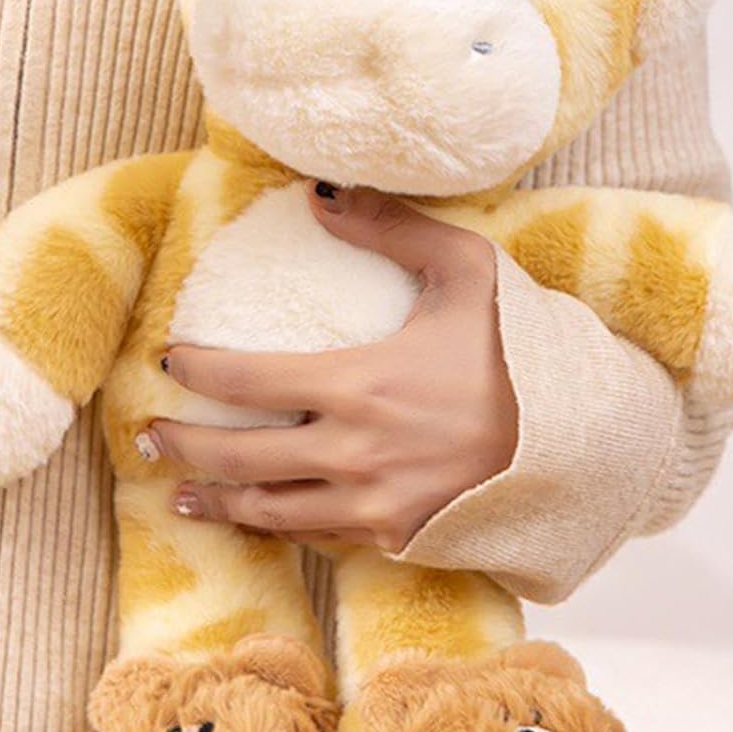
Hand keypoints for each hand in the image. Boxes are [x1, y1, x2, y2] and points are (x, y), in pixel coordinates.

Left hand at [141, 184, 518, 551]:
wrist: (581, 443)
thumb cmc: (522, 352)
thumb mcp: (468, 271)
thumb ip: (390, 229)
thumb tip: (318, 193)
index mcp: (358, 385)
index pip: (245, 382)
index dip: (195, 373)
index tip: (170, 360)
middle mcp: (351, 454)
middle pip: (237, 458)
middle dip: (183, 447)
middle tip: (150, 435)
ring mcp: (371, 506)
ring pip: (267, 512)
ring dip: (214, 503)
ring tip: (179, 495)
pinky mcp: (395, 538)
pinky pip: (315, 538)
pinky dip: (274, 528)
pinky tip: (256, 520)